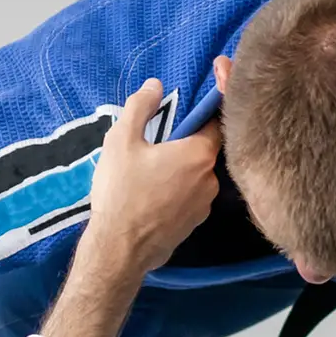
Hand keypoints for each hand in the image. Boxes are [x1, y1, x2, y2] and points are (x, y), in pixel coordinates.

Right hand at [82, 79, 220, 274]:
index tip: (193, 103)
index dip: (206, 108)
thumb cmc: (121, 191)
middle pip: (204, 149)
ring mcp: (204, 206)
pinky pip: (189, 197)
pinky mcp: (193, 225)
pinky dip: (176, 190)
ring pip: (196, 175)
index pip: (216, 121)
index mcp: (199, 154)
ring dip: (179, 168)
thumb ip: (140, 107)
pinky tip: (152, 192)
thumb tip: (155, 85)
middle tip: (157, 141)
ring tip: (149, 169)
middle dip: (185, 142)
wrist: (119, 250)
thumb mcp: (121, 141)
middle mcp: (210, 179)